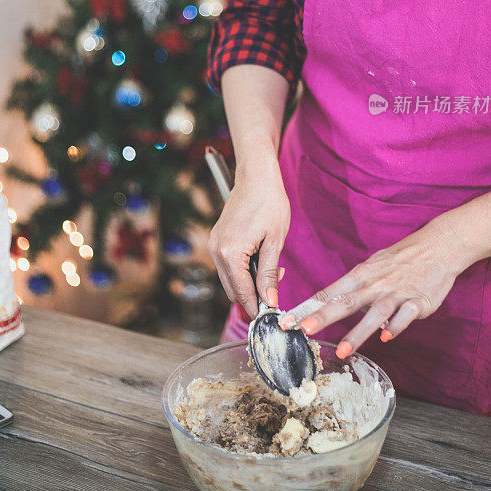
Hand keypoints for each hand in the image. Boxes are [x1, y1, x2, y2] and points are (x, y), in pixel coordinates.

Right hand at [208, 154, 290, 318]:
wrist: (256, 173)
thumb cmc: (269, 201)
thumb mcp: (275, 241)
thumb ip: (269, 273)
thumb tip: (269, 300)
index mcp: (231, 253)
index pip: (242, 293)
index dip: (258, 307)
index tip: (272, 316)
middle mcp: (217, 250)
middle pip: (233, 290)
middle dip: (253, 295)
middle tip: (276, 289)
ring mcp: (215, 243)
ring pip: (230, 279)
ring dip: (248, 282)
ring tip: (272, 270)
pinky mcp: (217, 238)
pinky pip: (228, 264)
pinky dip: (242, 269)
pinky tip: (260, 259)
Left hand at [279, 218, 460, 357]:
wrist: (439, 246)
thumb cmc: (402, 259)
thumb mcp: (374, 266)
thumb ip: (356, 288)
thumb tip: (336, 307)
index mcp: (362, 274)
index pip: (329, 292)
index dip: (307, 306)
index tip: (288, 319)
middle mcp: (376, 283)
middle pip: (345, 301)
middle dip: (322, 316)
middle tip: (302, 328)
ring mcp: (397, 292)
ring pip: (374, 312)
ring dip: (357, 332)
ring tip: (342, 350)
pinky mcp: (418, 301)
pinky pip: (405, 315)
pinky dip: (395, 326)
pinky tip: (386, 337)